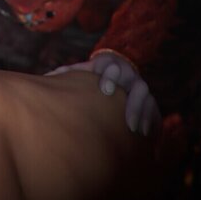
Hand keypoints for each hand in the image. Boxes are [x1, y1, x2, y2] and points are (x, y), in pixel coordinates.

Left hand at [45, 52, 160, 135]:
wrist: (116, 75)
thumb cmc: (93, 77)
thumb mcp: (82, 72)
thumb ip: (67, 73)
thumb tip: (46, 76)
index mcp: (107, 65)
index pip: (109, 65)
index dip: (109, 75)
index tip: (104, 89)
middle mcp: (125, 73)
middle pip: (130, 77)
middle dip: (128, 93)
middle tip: (121, 109)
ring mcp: (138, 86)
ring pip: (144, 93)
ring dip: (140, 109)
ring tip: (134, 128)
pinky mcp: (149, 100)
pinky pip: (154, 108)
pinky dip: (151, 119)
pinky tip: (144, 134)